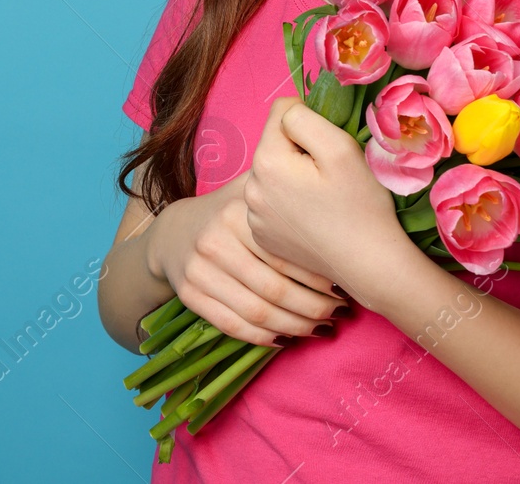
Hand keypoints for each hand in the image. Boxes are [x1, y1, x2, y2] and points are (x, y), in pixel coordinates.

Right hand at [145, 168, 351, 345]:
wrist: (174, 233)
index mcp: (236, 213)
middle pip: (275, 288)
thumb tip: (333, 183)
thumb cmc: (227, 212)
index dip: (319, 276)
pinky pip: (233, 325)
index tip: (345, 286)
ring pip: (258, 312)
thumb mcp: (249, 191)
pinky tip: (288, 337)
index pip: (286, 254)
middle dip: (314, 307)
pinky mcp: (189, 295)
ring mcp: (199, 270)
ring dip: (296, 326)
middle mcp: (215, 241)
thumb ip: (282, 188)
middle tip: (341, 312)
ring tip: (322, 327)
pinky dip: (264, 337)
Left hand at [244, 95, 411, 305]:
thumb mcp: (339, 147)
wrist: (368, 264)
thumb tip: (288, 111)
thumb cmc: (360, 204)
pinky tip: (314, 219)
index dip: (310, 123)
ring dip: (293, 177)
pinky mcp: (263, 235)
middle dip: (299, 151)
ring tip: (323, 200)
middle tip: (329, 178)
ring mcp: (253, 216)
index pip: (282, 112)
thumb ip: (304, 117)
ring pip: (273, 173)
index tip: (329, 150)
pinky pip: (273, 202)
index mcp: (266, 160)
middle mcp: (250, 187)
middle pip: (275, 145)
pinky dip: (290, 204)